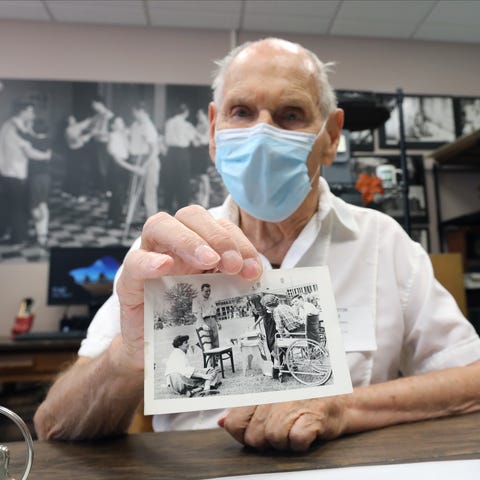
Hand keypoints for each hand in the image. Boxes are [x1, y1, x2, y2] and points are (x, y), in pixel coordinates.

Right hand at [115, 206, 262, 370]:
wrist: (156, 349)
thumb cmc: (188, 317)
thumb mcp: (217, 297)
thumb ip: (233, 281)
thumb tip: (257, 273)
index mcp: (199, 244)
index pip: (219, 226)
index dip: (239, 241)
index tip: (253, 268)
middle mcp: (173, 244)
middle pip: (190, 216)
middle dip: (217, 236)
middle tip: (232, 264)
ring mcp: (149, 257)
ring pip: (159, 226)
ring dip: (188, 240)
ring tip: (208, 260)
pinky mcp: (129, 281)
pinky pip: (134, 261)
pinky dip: (150, 261)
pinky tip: (165, 266)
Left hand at [219, 397, 347, 451]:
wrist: (341, 400)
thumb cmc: (304, 400)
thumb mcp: (271, 400)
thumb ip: (245, 409)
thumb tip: (222, 420)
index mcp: (261, 391)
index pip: (235, 421)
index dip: (243, 433)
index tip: (256, 431)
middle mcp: (274, 395)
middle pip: (254, 436)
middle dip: (266, 440)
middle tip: (282, 429)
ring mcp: (293, 404)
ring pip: (273, 439)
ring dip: (285, 442)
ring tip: (294, 429)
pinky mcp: (312, 415)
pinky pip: (295, 440)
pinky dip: (301, 443)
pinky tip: (306, 433)